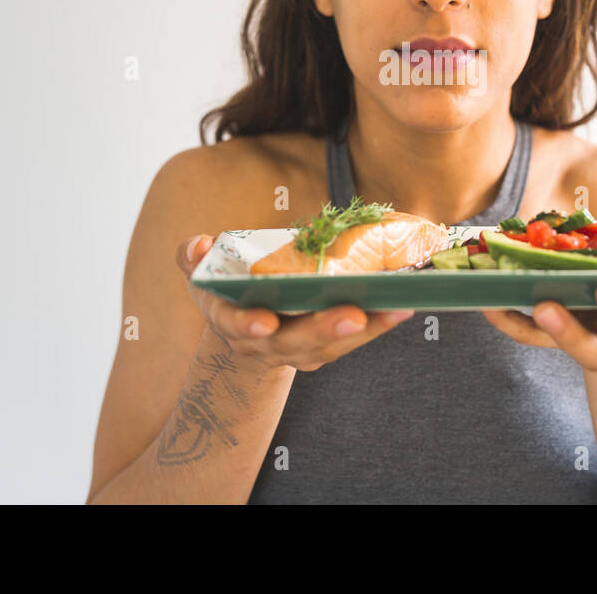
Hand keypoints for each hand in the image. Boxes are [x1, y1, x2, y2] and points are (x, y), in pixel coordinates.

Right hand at [177, 234, 415, 371]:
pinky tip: (401, 307)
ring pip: (329, 345)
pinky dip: (376, 326)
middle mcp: (263, 342)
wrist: (247, 325)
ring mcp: (295, 349)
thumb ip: (194, 257)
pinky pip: (350, 341)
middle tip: (353, 314)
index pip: (236, 325)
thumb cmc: (227, 287)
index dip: (247, 324)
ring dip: (363, 330)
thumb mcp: (204, 271)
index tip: (263, 321)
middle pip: (293, 341)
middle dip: (322, 329)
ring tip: (394, 308)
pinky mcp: (323, 347)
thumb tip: (197, 247)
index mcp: (230, 319)